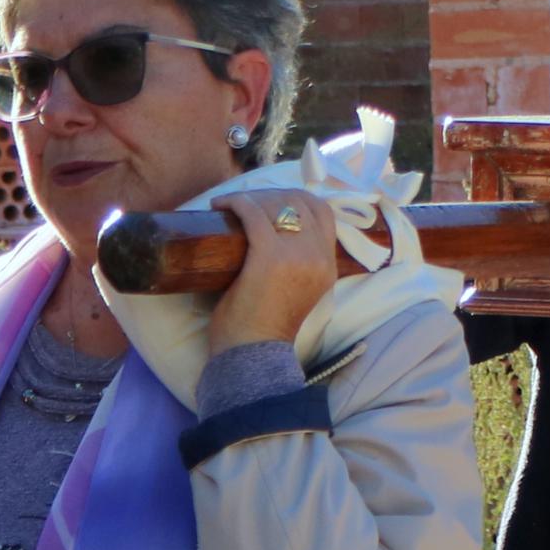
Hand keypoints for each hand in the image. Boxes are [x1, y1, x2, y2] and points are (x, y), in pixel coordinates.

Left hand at [207, 190, 344, 353]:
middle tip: (248, 202)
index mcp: (329, 266)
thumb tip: (276, 236)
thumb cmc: (266, 328)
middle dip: (272, 195)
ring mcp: (296, 255)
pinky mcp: (268, 255)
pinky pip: (253, 213)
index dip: (298, 199)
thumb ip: (300, 266)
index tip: (273, 201)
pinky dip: (236, 203)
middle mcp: (318, 256)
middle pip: (300, 202)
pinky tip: (221, 205)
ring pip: (276, 204)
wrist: (252, 354)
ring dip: (252, 197)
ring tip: (231, 204)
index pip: (323, 212)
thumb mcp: (300, 292)